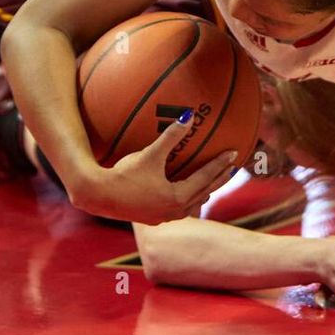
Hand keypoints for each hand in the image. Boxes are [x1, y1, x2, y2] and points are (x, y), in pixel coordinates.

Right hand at [79, 123, 237, 224]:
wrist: (99, 196)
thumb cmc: (125, 175)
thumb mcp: (150, 154)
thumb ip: (171, 136)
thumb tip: (188, 116)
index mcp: (177, 197)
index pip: (206, 177)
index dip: (221, 164)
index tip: (234, 154)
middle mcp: (174, 211)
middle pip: (205, 193)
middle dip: (219, 179)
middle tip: (233, 167)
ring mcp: (164, 217)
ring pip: (193, 204)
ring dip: (204, 191)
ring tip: (212, 183)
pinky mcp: (154, 218)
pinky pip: (179, 209)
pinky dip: (188, 199)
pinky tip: (184, 195)